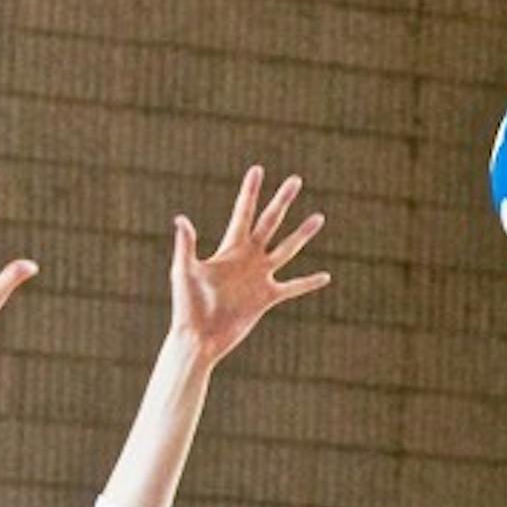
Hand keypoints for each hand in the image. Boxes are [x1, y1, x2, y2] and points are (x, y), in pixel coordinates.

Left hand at [168, 165, 328, 361]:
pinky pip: (292, 287)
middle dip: (281, 201)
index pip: (242, 212)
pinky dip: (308, 282)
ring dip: (302, 233)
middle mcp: (247, 258)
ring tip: (319, 216)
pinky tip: (326, 276)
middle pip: (269, 222)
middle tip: (296, 179)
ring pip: (287, 249)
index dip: (250, 191)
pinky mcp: (266, 298)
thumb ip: (186, 245)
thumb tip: (181, 219)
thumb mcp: (184, 271)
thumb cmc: (187, 305)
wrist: (199, 338)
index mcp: (229, 249)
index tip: (257, 169)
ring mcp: (259, 277)